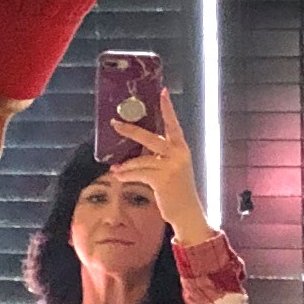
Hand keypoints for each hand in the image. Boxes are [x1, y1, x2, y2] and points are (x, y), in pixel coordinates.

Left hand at [113, 92, 207, 238]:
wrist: (188, 212)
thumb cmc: (178, 191)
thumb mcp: (172, 169)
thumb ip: (159, 156)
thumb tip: (137, 150)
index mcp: (182, 148)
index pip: (173, 124)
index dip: (167, 108)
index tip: (162, 91)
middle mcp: (178, 154)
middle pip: (149, 137)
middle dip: (130, 131)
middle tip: (116, 124)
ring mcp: (170, 166)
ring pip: (140, 159)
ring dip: (125, 166)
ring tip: (115, 169)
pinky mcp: (162, 179)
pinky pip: (138, 173)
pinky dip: (127, 175)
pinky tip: (119, 177)